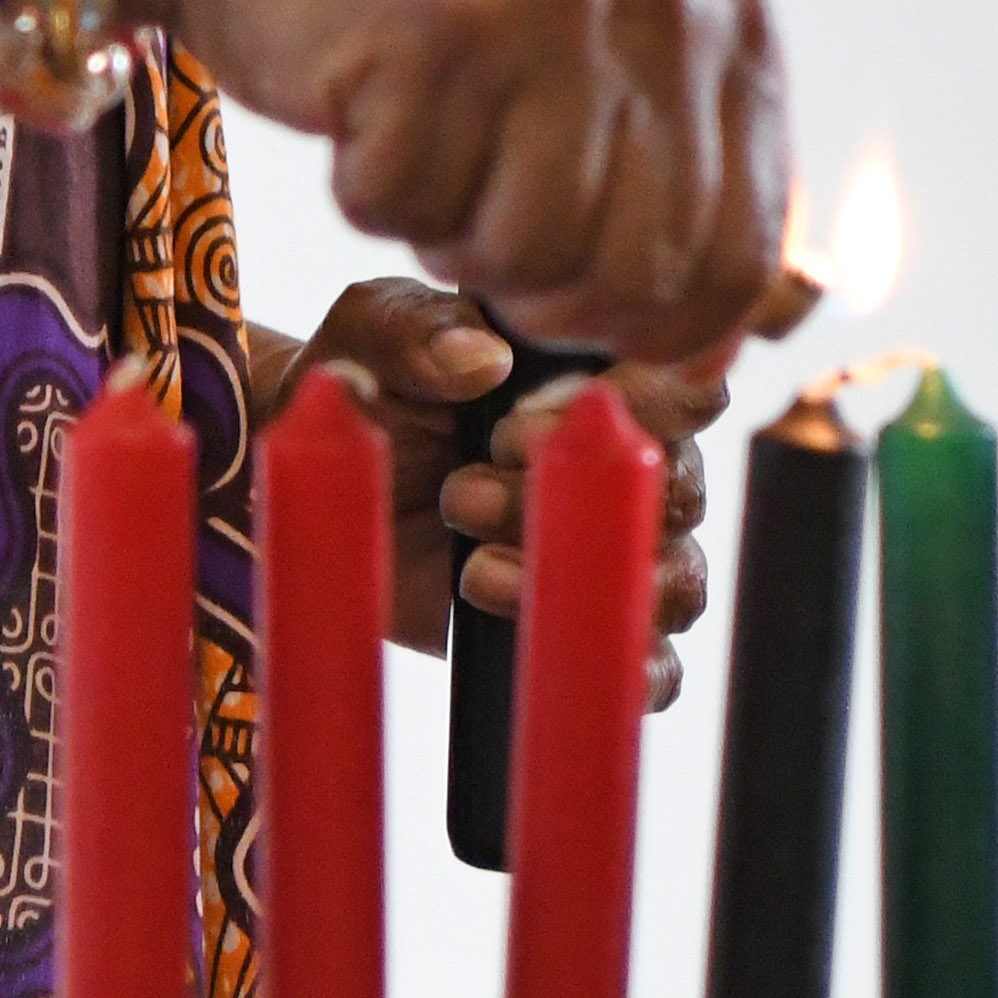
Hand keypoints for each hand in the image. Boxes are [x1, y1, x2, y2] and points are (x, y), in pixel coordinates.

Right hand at [132, 0, 790, 360]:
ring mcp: (545, 10)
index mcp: (723, 22)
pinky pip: (406, 209)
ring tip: (425, 137)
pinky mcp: (432, 28)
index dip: (659, 331)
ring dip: (449, 235)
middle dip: (542, 291)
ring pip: (523, 256)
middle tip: (477, 212)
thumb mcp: (597, 79)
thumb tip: (755, 335)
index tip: (586, 319)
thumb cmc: (440, 20)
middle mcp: (655, 2)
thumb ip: (683, 189)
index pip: (742, 256)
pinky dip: (369, 190)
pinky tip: (366, 102)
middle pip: (635, 275)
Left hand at [249, 292, 725, 707]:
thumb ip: (414, 329)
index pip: (683, 385)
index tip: (515, 424)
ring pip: (674, 576)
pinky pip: (653, 662)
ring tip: (475, 570)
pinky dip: (629, 668)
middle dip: (570, 498)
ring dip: (578, 576)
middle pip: (673, 486)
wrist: (314, 482)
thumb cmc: (361, 386)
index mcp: (597, 373)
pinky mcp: (581, 620)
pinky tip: (545, 640)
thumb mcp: (365, 334)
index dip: (631, 408)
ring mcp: (608, 544)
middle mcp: (622, 459)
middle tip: (462, 491)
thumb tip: (482, 360)